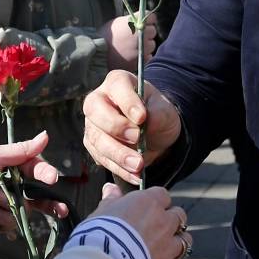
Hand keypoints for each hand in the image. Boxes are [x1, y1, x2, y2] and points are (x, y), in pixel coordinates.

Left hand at [0, 132, 67, 231]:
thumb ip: (22, 150)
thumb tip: (46, 136)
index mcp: (12, 167)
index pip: (36, 171)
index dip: (46, 174)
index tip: (52, 179)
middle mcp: (10, 185)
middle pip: (37, 197)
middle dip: (50, 204)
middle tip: (61, 211)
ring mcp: (2, 203)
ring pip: (22, 211)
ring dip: (10, 206)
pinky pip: (9, 223)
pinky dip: (1, 218)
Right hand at [83, 71, 182, 185]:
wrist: (155, 135)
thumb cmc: (158, 115)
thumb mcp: (165, 111)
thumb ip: (157, 114)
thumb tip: (146, 121)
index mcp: (118, 83)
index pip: (117, 86)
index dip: (127, 101)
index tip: (142, 117)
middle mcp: (99, 100)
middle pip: (96, 111)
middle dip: (116, 127)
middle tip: (137, 138)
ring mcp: (93, 124)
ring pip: (97, 139)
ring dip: (118, 154)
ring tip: (139, 165)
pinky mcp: (93, 145)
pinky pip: (101, 158)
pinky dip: (119, 168)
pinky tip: (135, 175)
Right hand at [91, 182, 186, 258]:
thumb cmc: (99, 237)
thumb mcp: (101, 213)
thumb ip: (111, 200)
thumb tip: (111, 189)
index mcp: (148, 204)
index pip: (163, 195)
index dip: (156, 201)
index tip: (148, 207)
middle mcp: (164, 223)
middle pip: (179, 215)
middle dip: (171, 220)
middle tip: (158, 226)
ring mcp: (169, 247)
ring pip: (185, 240)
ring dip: (176, 241)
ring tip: (164, 246)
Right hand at [102, 13, 157, 69]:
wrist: (99, 54)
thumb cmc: (107, 36)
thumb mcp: (119, 22)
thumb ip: (132, 20)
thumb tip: (142, 19)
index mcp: (136, 23)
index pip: (152, 18)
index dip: (148, 20)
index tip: (143, 23)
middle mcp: (142, 34)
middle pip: (153, 31)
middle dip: (146, 33)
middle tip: (135, 36)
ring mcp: (143, 48)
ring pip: (151, 45)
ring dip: (145, 45)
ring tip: (132, 46)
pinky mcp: (141, 60)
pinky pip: (148, 56)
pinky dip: (143, 55)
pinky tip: (133, 55)